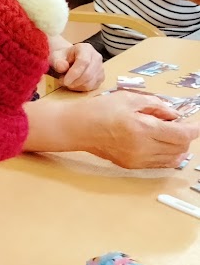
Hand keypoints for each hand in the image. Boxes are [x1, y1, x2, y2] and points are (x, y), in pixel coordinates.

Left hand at [49, 42, 103, 91]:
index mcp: (85, 48)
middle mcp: (96, 57)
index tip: (65, 81)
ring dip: (76, 86)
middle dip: (74, 82)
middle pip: (88, 74)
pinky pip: (92, 87)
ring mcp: (100, 68)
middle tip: (62, 82)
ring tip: (66, 82)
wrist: (68, 59)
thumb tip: (62, 67)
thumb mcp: (56, 57)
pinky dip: (81, 88)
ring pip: (90, 82)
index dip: (74, 73)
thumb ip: (57, 62)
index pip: (83, 62)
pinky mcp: (101, 77)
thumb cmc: (62, 57)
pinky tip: (73, 84)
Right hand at [81, 91, 199, 168]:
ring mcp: (137, 159)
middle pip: (180, 148)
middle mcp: (142, 148)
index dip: (193, 129)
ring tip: (167, 134)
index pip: (181, 134)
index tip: (195, 124)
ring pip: (172, 158)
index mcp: (142, 129)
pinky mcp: (132, 165)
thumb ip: (155, 105)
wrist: (77, 128)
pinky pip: (159, 164)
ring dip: (177, 147)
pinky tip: (160, 144)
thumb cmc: (99, 110)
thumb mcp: (128, 98)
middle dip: (184, 137)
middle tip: (177, 124)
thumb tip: (173, 114)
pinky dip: (166, 155)